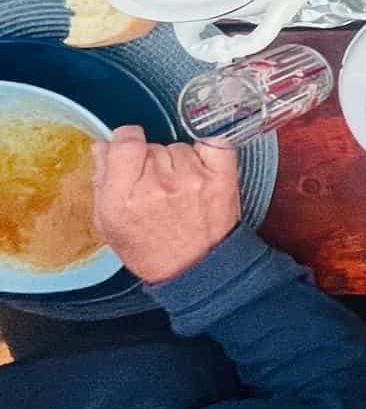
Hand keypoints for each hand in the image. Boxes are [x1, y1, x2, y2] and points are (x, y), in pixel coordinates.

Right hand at [90, 125, 240, 283]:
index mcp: (123, 198)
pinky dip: (207, 151)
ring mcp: (192, 179)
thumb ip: (101, 182)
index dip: (126, 140)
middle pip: (152, 145)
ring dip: (178, 161)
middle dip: (151, 160)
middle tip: (156, 186)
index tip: (129, 148)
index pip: (125, 142)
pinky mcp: (221, 177)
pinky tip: (200, 169)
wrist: (195, 268)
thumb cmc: (150, 249)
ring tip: (179, 189)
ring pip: (179, 147)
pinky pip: (213, 143)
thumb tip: (103, 146)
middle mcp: (158, 185)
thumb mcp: (109, 224)